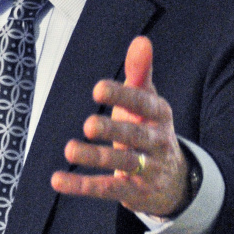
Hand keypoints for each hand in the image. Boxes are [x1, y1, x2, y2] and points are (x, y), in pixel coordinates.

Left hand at [50, 36, 188, 217]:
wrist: (175, 181)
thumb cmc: (149, 130)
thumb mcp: (147, 102)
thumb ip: (140, 72)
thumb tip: (141, 40)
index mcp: (159, 116)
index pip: (144, 105)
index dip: (123, 97)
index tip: (98, 89)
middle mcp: (157, 143)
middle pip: (135, 137)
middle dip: (114, 131)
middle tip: (89, 125)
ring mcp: (148, 171)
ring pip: (121, 164)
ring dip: (95, 158)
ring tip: (70, 149)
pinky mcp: (135, 193)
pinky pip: (107, 189)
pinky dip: (82, 186)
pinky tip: (58, 180)